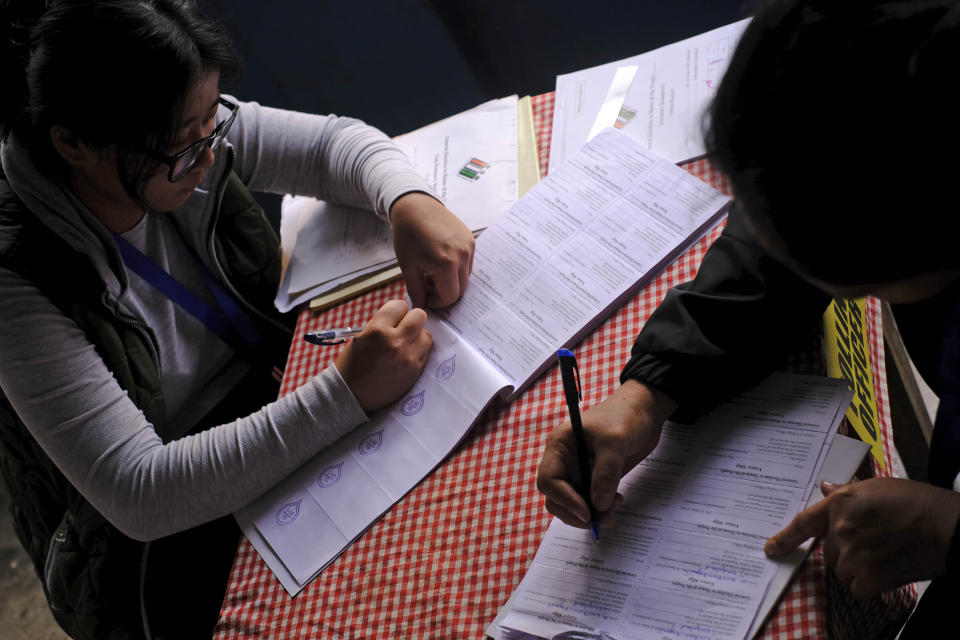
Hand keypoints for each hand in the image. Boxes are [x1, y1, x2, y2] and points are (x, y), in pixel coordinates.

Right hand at [334, 300, 431, 412]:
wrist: (351, 396)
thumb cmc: (351, 365)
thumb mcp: (361, 337)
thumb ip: (382, 325)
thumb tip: (400, 316)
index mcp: (377, 330)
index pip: (399, 305)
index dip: (396, 311)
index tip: (393, 318)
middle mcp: (395, 342)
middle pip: (420, 316)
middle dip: (411, 320)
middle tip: (403, 329)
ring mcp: (408, 358)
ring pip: (427, 335)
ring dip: (418, 337)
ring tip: (406, 345)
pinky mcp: (415, 371)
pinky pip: (426, 353)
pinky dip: (418, 352)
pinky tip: (406, 358)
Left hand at [389, 192, 474, 308]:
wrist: (415, 206)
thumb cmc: (407, 235)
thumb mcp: (407, 266)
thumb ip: (416, 291)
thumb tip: (421, 307)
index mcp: (446, 264)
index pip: (450, 297)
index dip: (437, 302)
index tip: (425, 297)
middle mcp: (462, 256)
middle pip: (461, 289)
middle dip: (445, 293)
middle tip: (428, 286)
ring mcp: (469, 246)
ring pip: (465, 277)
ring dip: (451, 281)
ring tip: (433, 272)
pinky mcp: (471, 239)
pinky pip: (468, 263)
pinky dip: (457, 268)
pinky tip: (441, 261)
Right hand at [536, 379, 677, 527]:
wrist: (645, 411)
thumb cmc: (625, 416)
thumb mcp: (615, 441)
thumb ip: (605, 474)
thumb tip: (597, 505)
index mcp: (560, 445)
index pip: (549, 480)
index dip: (564, 499)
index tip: (587, 512)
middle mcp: (565, 460)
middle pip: (556, 497)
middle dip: (576, 512)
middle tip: (600, 520)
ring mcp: (579, 470)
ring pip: (573, 503)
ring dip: (590, 513)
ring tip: (613, 510)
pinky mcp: (595, 478)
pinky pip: (590, 500)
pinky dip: (600, 507)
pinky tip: (616, 501)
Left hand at [765, 477, 959, 599]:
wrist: (945, 526)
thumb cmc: (915, 502)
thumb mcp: (875, 487)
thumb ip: (845, 493)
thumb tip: (824, 487)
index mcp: (839, 504)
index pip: (802, 524)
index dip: (784, 538)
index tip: (770, 549)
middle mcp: (841, 529)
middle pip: (830, 553)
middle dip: (846, 553)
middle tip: (874, 544)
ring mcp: (853, 555)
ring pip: (843, 573)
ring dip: (859, 570)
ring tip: (885, 555)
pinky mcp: (868, 577)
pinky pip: (858, 590)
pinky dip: (871, 587)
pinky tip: (888, 571)